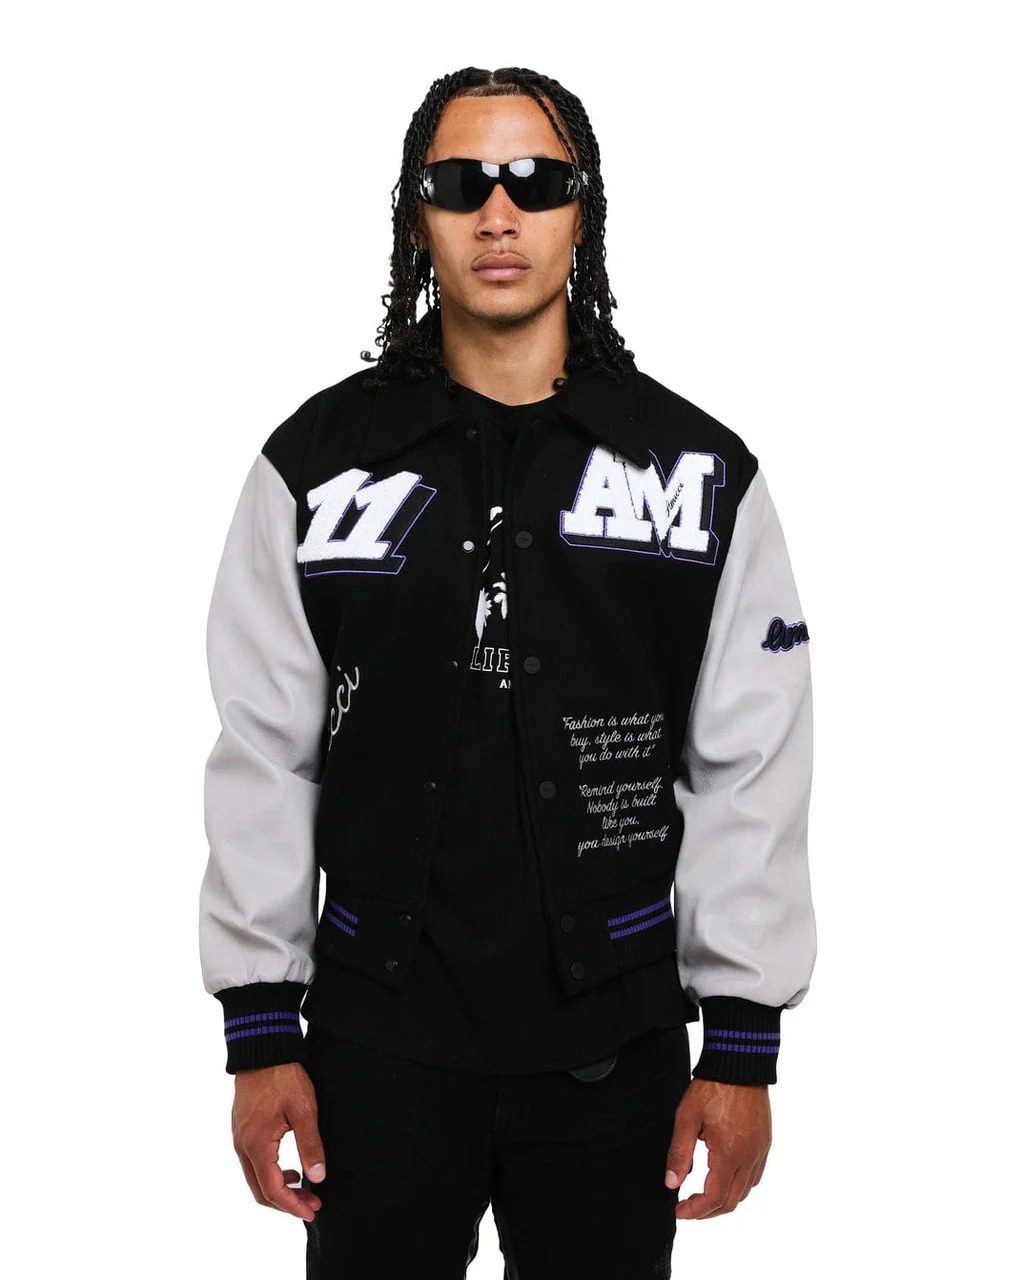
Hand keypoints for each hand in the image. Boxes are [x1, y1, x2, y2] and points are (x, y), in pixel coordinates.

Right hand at [230, 1061, 326, 1222]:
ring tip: (304, 1187)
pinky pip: (253, 1163)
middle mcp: (243, 1146)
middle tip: (313, 1204)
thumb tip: (318, 1178)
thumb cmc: (283, 1076)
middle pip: (260, 1190)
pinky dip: (271, 1174)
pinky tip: (291, 1168)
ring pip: (255, 1178)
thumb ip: (311, 1145)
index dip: (292, 1206)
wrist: (262, 1049)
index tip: (312, 1211)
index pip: (273, 1190)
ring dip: (279, 1188)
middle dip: (286, 1203)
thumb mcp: (304, 1109)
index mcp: (257, 1144)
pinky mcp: (242, 1129)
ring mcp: (239, 1138)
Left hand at [664, 1078, 770, 1218]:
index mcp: (730, 1154)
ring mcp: (760, 1150)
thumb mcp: (686, 1118)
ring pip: (745, 1191)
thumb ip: (679, 1153)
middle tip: (688, 1208)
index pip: (714, 1198)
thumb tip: (671, 1183)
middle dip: (708, 1211)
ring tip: (703, 1197)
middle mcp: (750, 1157)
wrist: (739, 1064)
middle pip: (732, 1201)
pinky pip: (755, 1175)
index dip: (695, 1211)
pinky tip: (724, 1178)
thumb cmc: (712, 1087)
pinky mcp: (764, 1142)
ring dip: (725, 1200)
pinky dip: (739, 1186)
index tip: (679, 1212)